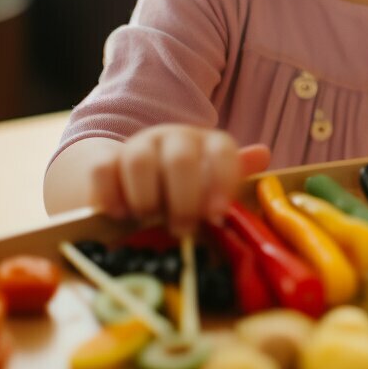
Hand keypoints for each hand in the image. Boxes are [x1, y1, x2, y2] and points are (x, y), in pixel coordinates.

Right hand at [89, 124, 270, 235]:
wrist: (137, 179)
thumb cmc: (187, 189)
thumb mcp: (214, 184)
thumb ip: (234, 175)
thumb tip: (263, 155)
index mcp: (208, 144)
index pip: (221, 150)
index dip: (222, 181)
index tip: (216, 214)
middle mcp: (175, 139)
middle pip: (180, 159)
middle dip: (183, 199)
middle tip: (182, 229)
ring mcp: (139, 146)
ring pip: (139, 160)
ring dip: (146, 198)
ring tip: (149, 221)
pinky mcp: (107, 160)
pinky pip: (104, 169)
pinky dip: (110, 194)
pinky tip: (119, 214)